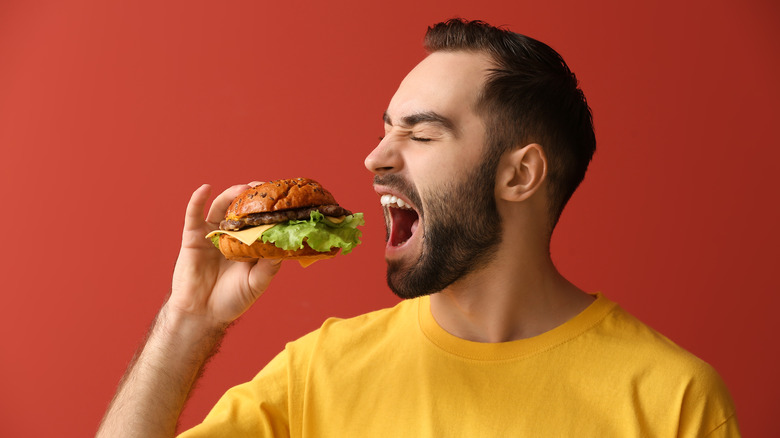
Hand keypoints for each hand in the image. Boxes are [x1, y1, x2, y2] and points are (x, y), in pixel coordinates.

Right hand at [168, 183, 281, 327]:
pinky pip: (193, 215)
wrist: (201, 314)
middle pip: (241, 209)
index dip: (269, 208)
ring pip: (221, 207)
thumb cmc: (231, 301)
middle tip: (264, 187)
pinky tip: (205, 189)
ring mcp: (211, 234)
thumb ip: (269, 266)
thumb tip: (284, 247)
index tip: (281, 197)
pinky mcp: (193, 238)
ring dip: (231, 194)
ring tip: (243, 188)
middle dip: (252, 196)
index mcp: (248, 244)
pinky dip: (198, 200)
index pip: (260, 221)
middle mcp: (230, 236)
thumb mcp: (256, 283)